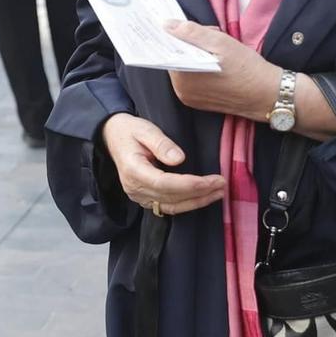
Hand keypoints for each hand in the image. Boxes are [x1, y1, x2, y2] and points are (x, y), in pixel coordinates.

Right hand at [101, 114, 224, 215]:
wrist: (113, 138)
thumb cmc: (130, 131)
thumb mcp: (145, 129)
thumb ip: (162, 143)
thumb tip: (180, 159)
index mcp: (134, 171)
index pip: (165, 183)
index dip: (190, 185)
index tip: (212, 180)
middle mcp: (135, 188)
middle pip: (172, 197)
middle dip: (200, 193)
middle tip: (222, 184)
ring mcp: (139, 196)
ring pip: (172, 206)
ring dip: (197, 202)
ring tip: (219, 193)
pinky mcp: (144, 199)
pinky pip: (168, 207)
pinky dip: (187, 205)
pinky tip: (203, 198)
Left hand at [163, 22, 277, 119]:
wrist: (268, 94)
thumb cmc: (246, 68)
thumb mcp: (220, 42)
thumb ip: (192, 33)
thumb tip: (167, 25)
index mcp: (182, 78)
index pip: (170, 50)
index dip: (181, 35)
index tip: (191, 27)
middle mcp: (181, 91)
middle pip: (179, 58)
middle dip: (192, 44)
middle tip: (214, 36)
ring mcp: (191, 99)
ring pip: (187, 67)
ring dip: (198, 55)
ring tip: (220, 50)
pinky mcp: (201, 103)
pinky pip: (195, 79)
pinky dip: (202, 68)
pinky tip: (220, 63)